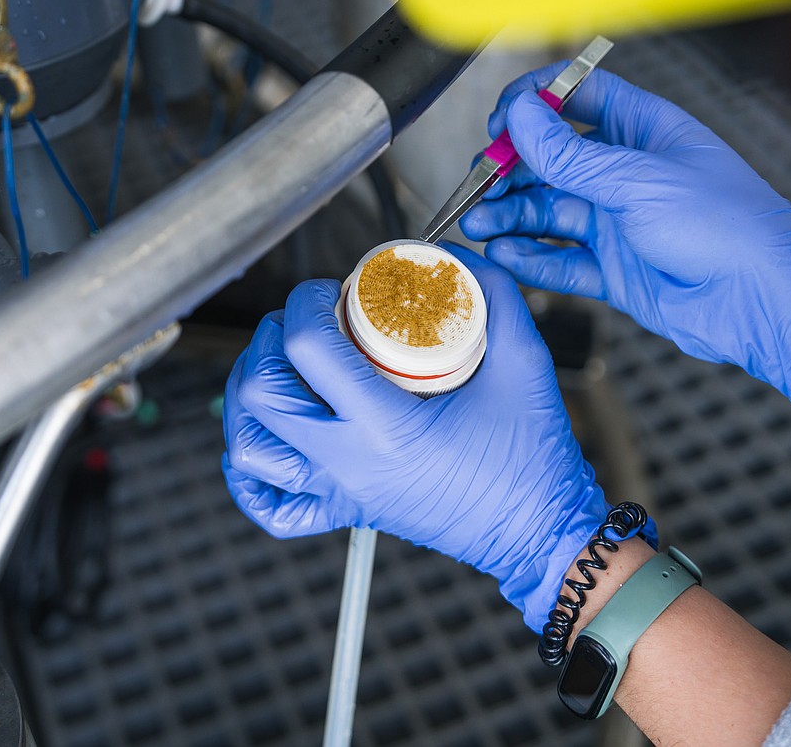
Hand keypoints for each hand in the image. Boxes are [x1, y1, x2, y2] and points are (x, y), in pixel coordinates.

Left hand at [222, 244, 655, 629]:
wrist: (542, 534)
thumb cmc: (535, 459)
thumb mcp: (526, 361)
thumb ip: (496, 295)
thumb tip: (454, 255)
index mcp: (387, 427)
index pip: (306, 348)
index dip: (305, 301)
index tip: (332, 289)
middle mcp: (350, 464)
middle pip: (260, 396)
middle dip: (268, 342)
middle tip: (304, 320)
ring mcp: (341, 492)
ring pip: (249, 449)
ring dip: (249, 398)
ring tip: (281, 367)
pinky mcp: (347, 512)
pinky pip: (271, 507)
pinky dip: (250, 471)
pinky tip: (269, 437)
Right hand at [461, 65, 790, 430]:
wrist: (762, 301)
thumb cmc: (727, 228)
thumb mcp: (639, 181)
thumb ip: (572, 154)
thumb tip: (523, 116)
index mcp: (644, 132)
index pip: (577, 99)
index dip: (533, 106)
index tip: (500, 123)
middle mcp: (627, 175)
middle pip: (552, 160)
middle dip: (511, 170)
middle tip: (480, 184)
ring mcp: (619, 223)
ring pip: (549, 212)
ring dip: (511, 215)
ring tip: (480, 223)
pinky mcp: (614, 270)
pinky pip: (561, 260)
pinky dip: (530, 258)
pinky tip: (505, 254)